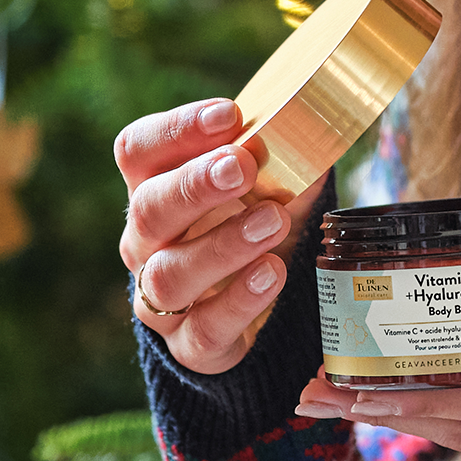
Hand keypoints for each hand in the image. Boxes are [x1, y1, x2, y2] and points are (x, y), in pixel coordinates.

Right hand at [113, 98, 323, 373]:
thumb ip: (283, 152)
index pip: (138, 149)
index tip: (229, 114)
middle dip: (194, 186)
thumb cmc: (252, 223)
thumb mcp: (266, 183)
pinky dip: (239, 301)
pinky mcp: (188, 345)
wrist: (248, 307)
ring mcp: (160, 297)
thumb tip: (322, 117)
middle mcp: (145, 242)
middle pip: (147, 209)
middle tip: (241, 166)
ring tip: (273, 221)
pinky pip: (203, 328)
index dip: (177, 130)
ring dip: (222, 245)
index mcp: (153, 188)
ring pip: (169, 275)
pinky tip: (272, 273)